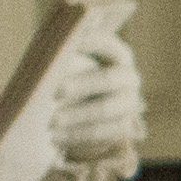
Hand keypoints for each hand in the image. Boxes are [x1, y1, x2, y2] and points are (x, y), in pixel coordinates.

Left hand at [47, 29, 145, 172]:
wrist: (83, 112)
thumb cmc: (71, 77)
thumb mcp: (70, 62)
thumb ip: (63, 55)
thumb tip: (50, 54)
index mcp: (118, 54)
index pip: (106, 44)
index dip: (88, 43)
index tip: (64, 46)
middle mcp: (129, 78)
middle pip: (108, 79)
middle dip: (81, 84)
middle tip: (57, 91)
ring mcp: (129, 104)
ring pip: (104, 109)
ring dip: (76, 115)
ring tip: (52, 120)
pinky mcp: (123, 128)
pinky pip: (101, 133)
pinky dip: (76, 135)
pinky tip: (55, 136)